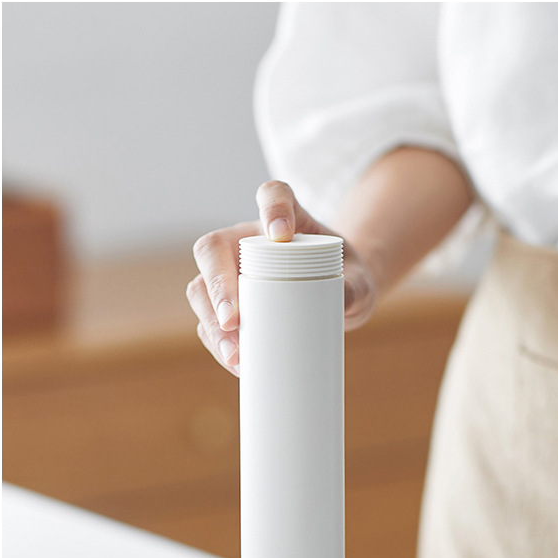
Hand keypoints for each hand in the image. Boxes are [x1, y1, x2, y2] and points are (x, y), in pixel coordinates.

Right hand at [186, 180, 376, 375]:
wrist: (339, 298)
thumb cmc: (345, 281)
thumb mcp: (357, 283)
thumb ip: (354, 289)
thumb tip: (340, 303)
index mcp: (284, 217)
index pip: (273, 195)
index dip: (272, 208)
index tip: (281, 233)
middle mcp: (247, 241)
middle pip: (213, 248)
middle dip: (216, 284)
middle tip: (233, 319)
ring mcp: (230, 273)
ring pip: (200, 288)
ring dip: (210, 321)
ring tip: (234, 352)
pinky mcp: (227, 306)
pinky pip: (209, 322)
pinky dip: (218, 343)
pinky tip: (235, 362)